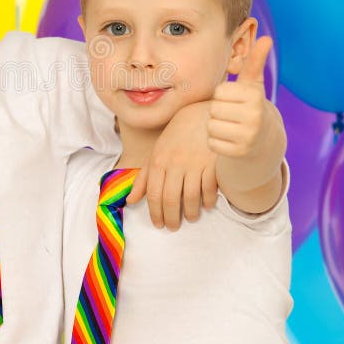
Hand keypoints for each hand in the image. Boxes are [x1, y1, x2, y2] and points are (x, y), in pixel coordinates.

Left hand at [129, 100, 218, 230]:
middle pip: (170, 199)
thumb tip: (130, 200)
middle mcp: (174, 163)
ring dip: (190, 213)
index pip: (154, 195)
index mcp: (158, 161)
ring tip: (190, 218)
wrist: (201, 116)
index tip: (159, 224)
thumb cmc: (175, 138)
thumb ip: (143, 178)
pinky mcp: (213, 163)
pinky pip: (209, 189)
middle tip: (173, 227)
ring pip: (190, 198)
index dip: (155, 213)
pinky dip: (207, 201)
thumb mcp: (156, 154)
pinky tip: (206, 205)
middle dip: (171, 218)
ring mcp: (194, 163)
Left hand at [207, 36, 273, 159]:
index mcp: (255, 97)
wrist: (263, 141)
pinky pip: (212, 143)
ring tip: (230, 126)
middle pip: (213, 109)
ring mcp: (248, 137)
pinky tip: (230, 140)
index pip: (219, 92)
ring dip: (216, 127)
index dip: (222, 96)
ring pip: (211, 126)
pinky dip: (216, 142)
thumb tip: (266, 38)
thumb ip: (255, 62)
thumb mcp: (253, 85)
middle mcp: (254, 117)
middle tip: (231, 115)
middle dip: (218, 112)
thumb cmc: (251, 106)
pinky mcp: (239, 153)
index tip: (235, 101)